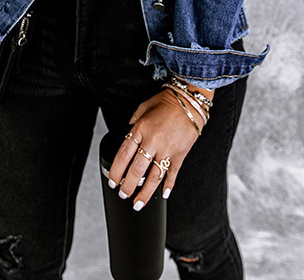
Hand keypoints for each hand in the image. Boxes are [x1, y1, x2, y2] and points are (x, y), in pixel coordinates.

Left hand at [107, 86, 208, 210]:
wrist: (189, 100)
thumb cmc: (166, 102)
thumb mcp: (143, 108)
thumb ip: (133, 123)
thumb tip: (126, 136)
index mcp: (141, 129)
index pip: (123, 155)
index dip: (116, 171)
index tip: (113, 181)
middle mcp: (153, 141)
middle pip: (137, 170)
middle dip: (128, 186)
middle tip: (123, 194)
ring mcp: (167, 149)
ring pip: (154, 177)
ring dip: (145, 193)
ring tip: (137, 203)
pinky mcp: (180, 154)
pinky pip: (173, 174)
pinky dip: (168, 185)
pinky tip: (163, 194)